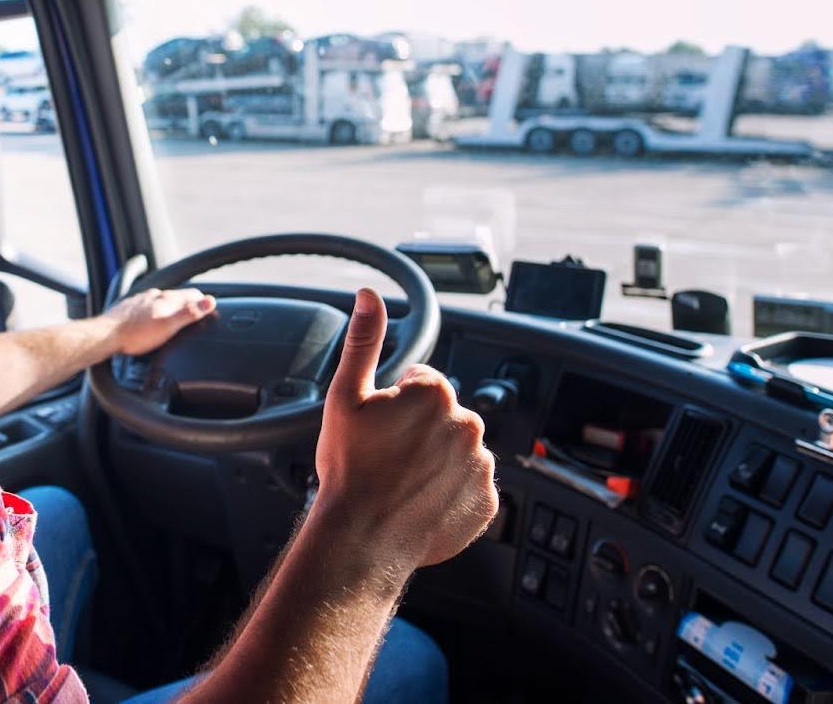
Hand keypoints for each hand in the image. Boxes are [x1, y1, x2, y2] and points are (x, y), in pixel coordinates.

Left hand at [102, 287, 216, 356]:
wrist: (106, 336)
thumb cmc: (136, 334)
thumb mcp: (168, 326)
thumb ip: (190, 313)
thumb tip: (210, 301)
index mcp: (166, 299)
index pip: (193, 294)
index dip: (204, 302)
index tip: (211, 308)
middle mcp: (154, 296)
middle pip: (177, 297)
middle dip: (188, 304)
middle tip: (197, 312)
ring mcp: (141, 301)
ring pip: (161, 301)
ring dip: (171, 307)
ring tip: (177, 316)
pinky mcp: (130, 308)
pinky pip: (148, 307)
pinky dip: (155, 312)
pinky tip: (152, 320)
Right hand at [312, 288, 498, 568]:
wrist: (362, 537)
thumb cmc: (350, 468)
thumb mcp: (346, 396)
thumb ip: (364, 340)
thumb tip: (369, 295)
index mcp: (436, 393)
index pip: (421, 382)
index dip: (395, 402)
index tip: (379, 427)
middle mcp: (468, 424)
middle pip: (442, 415)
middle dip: (419, 428)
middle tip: (387, 455)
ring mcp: (481, 465)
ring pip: (457, 450)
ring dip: (437, 459)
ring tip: (402, 480)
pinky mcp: (486, 501)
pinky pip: (470, 486)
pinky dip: (450, 491)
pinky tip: (420, 500)